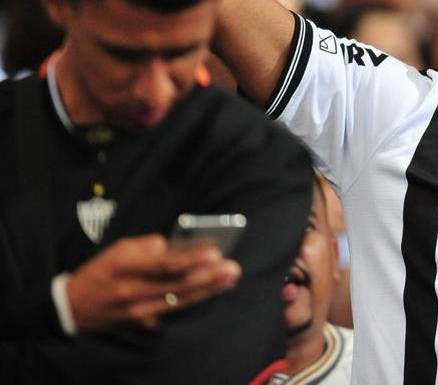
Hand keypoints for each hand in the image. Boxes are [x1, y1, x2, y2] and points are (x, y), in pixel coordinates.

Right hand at [65, 234, 239, 332]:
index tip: (214, 252)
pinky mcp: (141, 324)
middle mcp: (131, 292)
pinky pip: (171, 311)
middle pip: (176, 285)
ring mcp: (137, 312)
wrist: (73, 308)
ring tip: (229, 279)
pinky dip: (192, 302)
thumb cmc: (101, 271)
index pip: (163, 264)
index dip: (190, 259)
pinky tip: (212, 293)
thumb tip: (173, 246)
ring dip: (207, 290)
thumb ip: (146, 246)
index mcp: (124, 267)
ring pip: (178, 301)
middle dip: (207, 277)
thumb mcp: (118, 249)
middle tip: (232, 268)